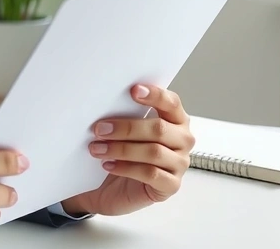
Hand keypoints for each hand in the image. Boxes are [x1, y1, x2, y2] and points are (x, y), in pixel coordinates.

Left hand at [62, 84, 194, 216]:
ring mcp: (180, 163)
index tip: (133, 90)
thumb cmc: (123, 153)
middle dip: (126, 128)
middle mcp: (182, 140)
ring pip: (153, 152)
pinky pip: (150, 174)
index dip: (155, 95)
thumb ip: (126, 114)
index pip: (172, 103)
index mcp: (175, 120)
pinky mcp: (171, 185)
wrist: (115, 189)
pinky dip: (126, 168)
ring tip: (97, 148)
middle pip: (159, 129)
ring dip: (121, 149)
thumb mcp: (124, 131)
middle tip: (99, 129)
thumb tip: (105, 101)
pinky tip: (108, 165)